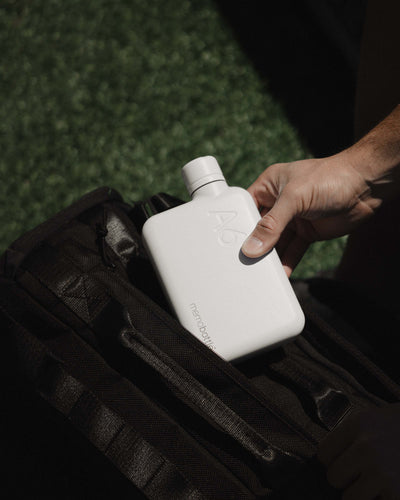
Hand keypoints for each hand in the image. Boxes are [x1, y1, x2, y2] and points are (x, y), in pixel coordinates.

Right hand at [241, 105, 399, 275]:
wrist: (365, 186)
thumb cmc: (329, 178)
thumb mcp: (294, 198)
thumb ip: (272, 224)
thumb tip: (252, 248)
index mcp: (269, 185)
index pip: (246, 207)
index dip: (238, 224)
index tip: (229, 243)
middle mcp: (279, 202)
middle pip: (260, 228)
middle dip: (254, 244)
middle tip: (244, 262)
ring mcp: (294, 218)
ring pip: (276, 242)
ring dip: (270, 256)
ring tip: (260, 272)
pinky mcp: (307, 232)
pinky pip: (293, 250)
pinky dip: (287, 262)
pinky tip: (281, 273)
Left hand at [317, 404, 399, 499]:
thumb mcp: (377, 420)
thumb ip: (353, 437)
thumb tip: (328, 463)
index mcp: (359, 425)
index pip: (324, 454)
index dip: (333, 462)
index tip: (345, 464)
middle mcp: (366, 447)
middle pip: (334, 477)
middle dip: (348, 480)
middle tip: (366, 475)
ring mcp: (381, 472)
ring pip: (350, 497)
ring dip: (364, 495)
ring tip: (381, 483)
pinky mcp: (396, 493)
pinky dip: (382, 498)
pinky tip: (392, 488)